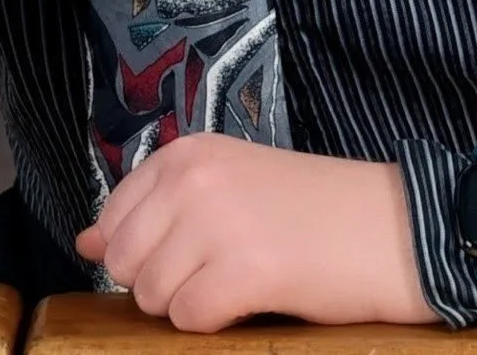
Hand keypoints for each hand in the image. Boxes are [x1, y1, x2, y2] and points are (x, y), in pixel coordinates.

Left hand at [73, 137, 437, 331]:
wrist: (392, 227)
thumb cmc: (312, 211)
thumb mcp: (226, 188)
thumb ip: (154, 210)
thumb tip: (84, 242)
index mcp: (187, 153)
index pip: (111, 220)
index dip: (140, 253)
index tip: (187, 253)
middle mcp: (194, 179)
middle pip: (124, 262)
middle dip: (160, 283)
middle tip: (218, 271)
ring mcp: (218, 222)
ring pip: (152, 297)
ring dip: (191, 304)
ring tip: (241, 281)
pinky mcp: (246, 270)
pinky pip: (189, 320)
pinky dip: (216, 322)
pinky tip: (253, 299)